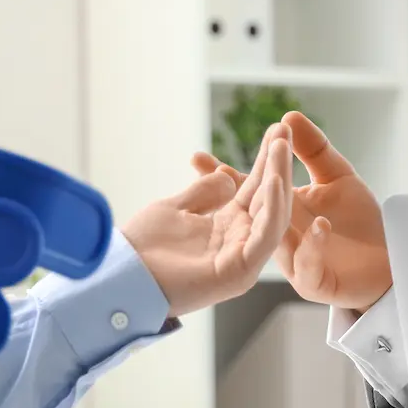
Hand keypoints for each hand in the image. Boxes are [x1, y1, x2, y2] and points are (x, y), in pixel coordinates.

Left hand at [123, 124, 292, 316]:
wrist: (122, 277)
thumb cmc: (143, 249)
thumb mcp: (175, 209)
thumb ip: (203, 193)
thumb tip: (227, 176)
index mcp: (228, 229)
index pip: (255, 189)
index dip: (265, 160)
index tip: (275, 130)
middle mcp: (240, 243)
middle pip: (269, 199)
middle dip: (278, 163)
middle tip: (285, 130)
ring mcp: (243, 259)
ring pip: (273, 214)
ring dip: (279, 178)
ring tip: (281, 145)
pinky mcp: (241, 271)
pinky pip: (265, 236)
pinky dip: (272, 208)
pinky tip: (273, 179)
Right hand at [195, 111, 392, 313]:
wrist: (388, 264)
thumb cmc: (360, 222)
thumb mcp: (338, 176)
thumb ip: (314, 149)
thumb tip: (288, 115)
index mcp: (281, 211)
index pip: (248, 188)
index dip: (223, 174)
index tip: (196, 157)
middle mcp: (280, 236)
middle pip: (253, 213)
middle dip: (233, 191)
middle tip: (215, 171)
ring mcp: (295, 262)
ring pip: (275, 241)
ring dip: (272, 213)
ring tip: (275, 182)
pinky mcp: (316, 283)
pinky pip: (308, 267)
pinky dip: (312, 246)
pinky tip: (320, 225)